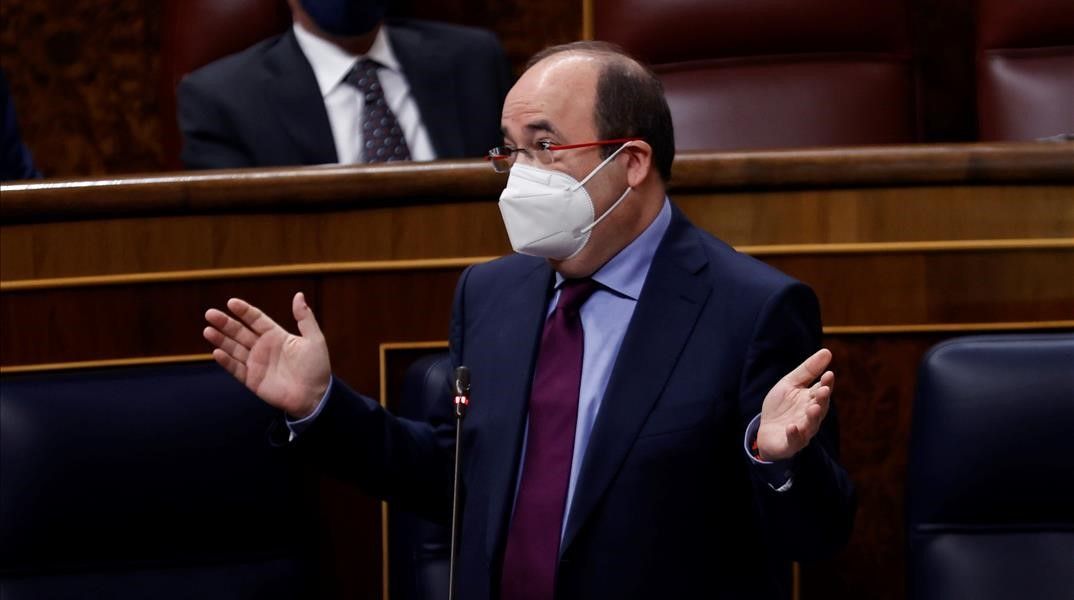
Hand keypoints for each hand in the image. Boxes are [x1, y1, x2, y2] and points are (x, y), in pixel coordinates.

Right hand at [203, 292, 330, 418]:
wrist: (315, 396)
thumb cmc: (317, 367)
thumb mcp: (314, 339)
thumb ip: (305, 318)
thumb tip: (299, 295)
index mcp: (276, 335)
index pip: (256, 319)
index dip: (244, 311)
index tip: (231, 302)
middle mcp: (263, 347)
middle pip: (240, 332)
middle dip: (225, 323)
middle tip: (210, 314)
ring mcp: (256, 363)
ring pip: (234, 348)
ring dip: (221, 340)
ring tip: (208, 330)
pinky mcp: (252, 380)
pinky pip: (236, 369)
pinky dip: (226, 361)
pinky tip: (216, 352)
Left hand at [756, 348, 834, 461]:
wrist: (765, 430)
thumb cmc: (781, 406)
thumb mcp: (791, 384)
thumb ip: (808, 370)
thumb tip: (827, 351)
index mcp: (812, 400)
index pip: (822, 390)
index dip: (826, 383)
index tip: (829, 374)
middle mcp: (810, 416)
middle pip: (820, 407)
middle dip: (822, 399)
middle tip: (823, 390)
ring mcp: (802, 430)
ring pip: (811, 425)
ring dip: (813, 417)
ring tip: (812, 408)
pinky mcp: (790, 443)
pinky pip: (794, 440)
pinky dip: (794, 434)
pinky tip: (792, 427)